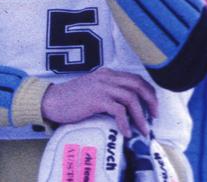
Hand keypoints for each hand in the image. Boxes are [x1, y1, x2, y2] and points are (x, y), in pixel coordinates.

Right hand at [40, 69, 157, 138]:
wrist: (51, 100)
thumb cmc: (71, 98)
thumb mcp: (93, 88)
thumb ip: (108, 90)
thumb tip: (128, 106)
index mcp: (106, 73)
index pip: (135, 78)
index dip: (148, 92)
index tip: (153, 106)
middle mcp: (106, 77)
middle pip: (137, 85)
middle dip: (151, 101)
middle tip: (155, 116)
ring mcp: (101, 87)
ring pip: (131, 99)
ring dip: (141, 117)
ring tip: (144, 130)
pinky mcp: (96, 99)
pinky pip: (119, 111)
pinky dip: (126, 123)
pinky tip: (126, 132)